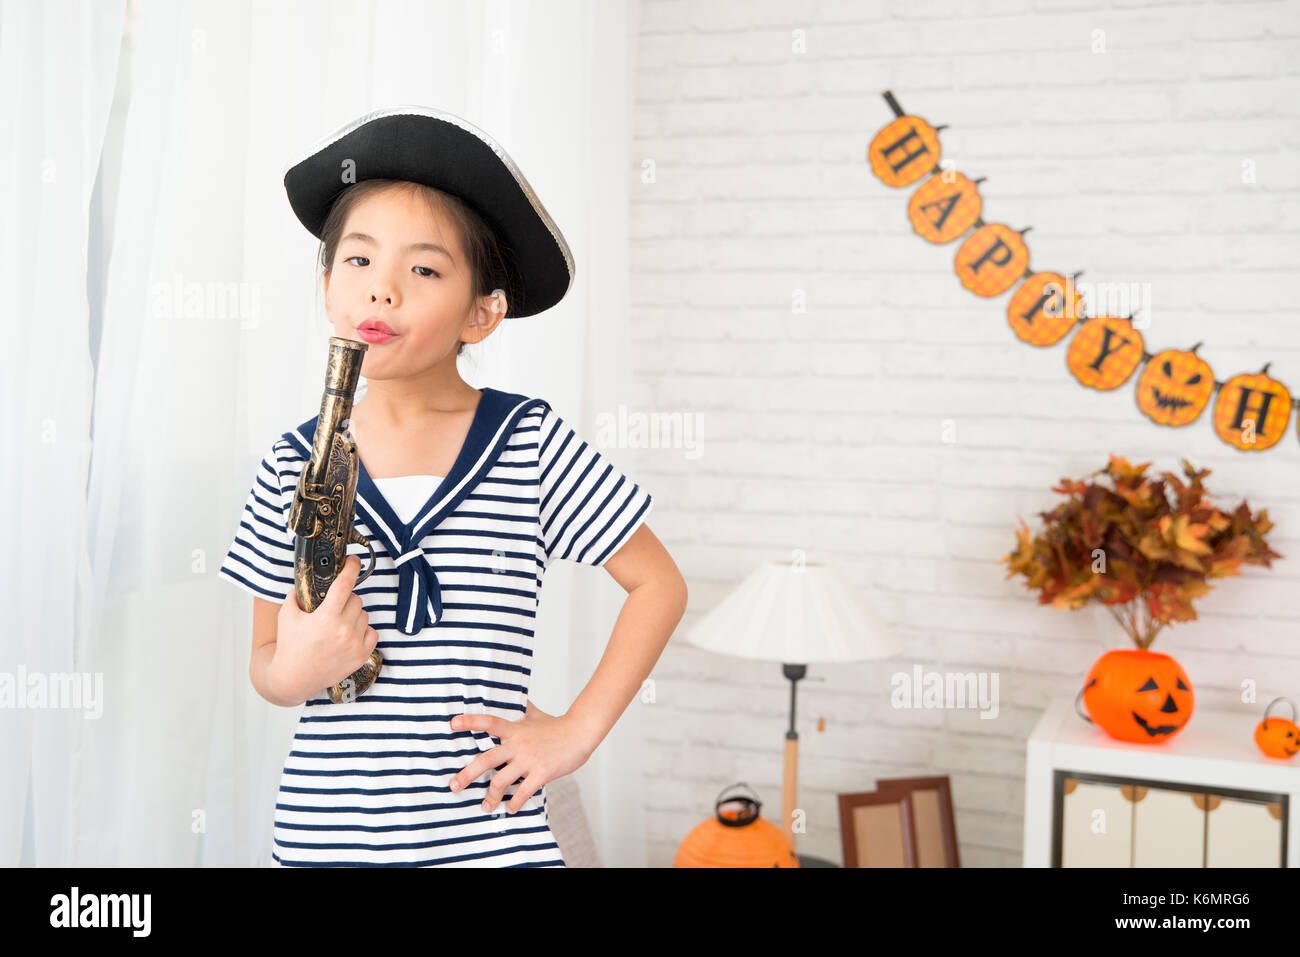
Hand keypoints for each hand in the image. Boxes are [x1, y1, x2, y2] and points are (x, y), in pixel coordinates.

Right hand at [270, 554, 378, 701]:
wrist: (294, 678)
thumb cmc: (290, 646)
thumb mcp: (286, 616)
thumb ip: (296, 595)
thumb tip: (304, 581)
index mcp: (326, 618)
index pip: (344, 585)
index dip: (351, 568)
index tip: (354, 561)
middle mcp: (343, 630)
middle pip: (356, 599)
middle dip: (345, 600)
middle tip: (333, 608)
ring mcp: (354, 644)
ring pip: (364, 615)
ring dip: (353, 615)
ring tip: (337, 625)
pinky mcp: (362, 656)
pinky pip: (371, 631)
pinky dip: (362, 630)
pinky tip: (347, 635)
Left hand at [447, 699, 592, 814]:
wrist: (580, 733)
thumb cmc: (557, 726)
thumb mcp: (535, 714)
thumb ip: (521, 708)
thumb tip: (514, 694)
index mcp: (515, 729)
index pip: (489, 722)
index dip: (470, 721)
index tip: (452, 724)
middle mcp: (519, 744)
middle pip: (487, 759)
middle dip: (468, 774)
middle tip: (454, 786)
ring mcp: (530, 760)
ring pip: (502, 780)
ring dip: (491, 796)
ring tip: (485, 806)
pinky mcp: (542, 773)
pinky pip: (524, 792)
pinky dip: (515, 803)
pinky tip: (510, 809)